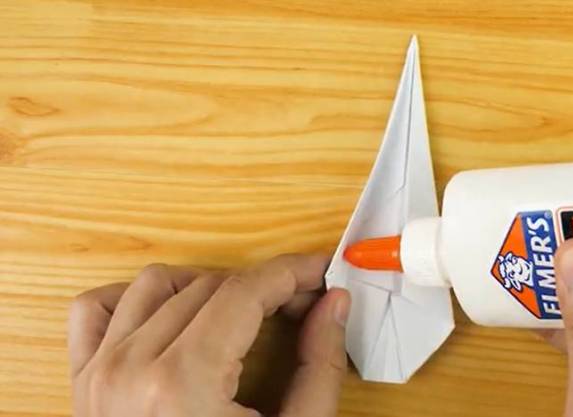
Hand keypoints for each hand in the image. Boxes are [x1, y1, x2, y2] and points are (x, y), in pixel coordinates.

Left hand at [68, 254, 349, 416]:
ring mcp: (99, 376)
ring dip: (207, 287)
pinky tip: (172, 314)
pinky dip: (136, 299)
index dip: (292, 273)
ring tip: (242, 313)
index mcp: (183, 385)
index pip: (246, 291)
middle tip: (300, 306)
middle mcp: (131, 371)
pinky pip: (97, 309)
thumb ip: (319, 367)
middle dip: (264, 286)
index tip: (319, 271)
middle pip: (211, 285)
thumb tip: (332, 306)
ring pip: (157, 284)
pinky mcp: (83, 384)